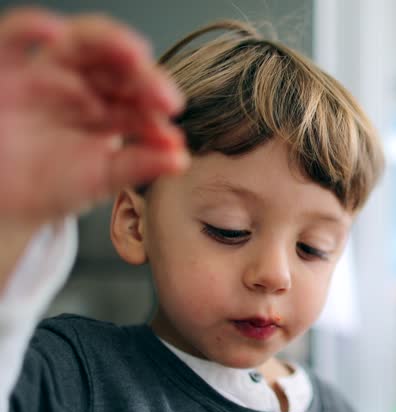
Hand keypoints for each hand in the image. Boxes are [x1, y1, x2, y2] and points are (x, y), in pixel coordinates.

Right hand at [0, 7, 186, 227]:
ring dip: (110, 42)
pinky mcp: (6, 69)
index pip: (139, 98)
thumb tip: (181, 159)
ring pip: (81, 42)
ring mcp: (46, 73)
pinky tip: (54, 32)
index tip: (171, 135)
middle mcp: (81, 85)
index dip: (156, 111)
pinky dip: (32, 27)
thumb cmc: (52, 185)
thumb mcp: (101, 178)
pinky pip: (14, 36)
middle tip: (166, 99)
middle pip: (119, 65)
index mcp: (109, 108)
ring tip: (135, 56)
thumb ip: (138, 165)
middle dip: (146, 78)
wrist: (5, 203)